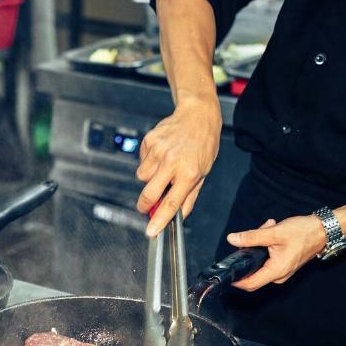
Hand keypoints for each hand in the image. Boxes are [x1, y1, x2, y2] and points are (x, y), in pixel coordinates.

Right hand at [136, 96, 221, 236]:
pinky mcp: (149, 141)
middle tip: (146, 206)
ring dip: (149, 179)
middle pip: (149, 193)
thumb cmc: (203, 144)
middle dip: (144, 204)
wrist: (197, 115)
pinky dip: (148, 162)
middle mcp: (172, 162)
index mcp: (189, 173)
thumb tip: (178, 216)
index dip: (159, 220)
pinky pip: (141, 161)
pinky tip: (160, 154)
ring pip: (142, 177)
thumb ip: (189, 196)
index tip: (151, 231)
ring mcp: (158, 150)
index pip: (171, 203)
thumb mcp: (203, 172)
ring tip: (162, 169)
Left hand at [227, 216, 326, 290]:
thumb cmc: (303, 232)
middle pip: (252, 271)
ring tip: (266, 227)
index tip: (225, 270)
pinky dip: (265, 245)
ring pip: (259, 262)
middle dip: (248, 253)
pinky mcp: (283, 264)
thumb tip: (232, 239)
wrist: (324, 230)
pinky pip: (267, 258)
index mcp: (276, 271)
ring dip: (258, 245)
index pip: (249, 284)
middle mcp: (278, 275)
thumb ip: (252, 237)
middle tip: (254, 234)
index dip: (235, 280)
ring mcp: (281, 271)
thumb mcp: (274, 233)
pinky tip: (270, 229)